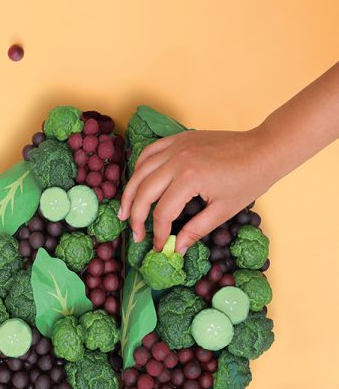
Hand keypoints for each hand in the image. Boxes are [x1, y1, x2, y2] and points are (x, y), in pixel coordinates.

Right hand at [119, 127, 271, 254]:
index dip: (158, 233)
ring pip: (140, 170)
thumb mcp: (223, 212)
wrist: (264, 150)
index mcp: (189, 179)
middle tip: (136, 235)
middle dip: (136, 216)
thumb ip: (195, 230)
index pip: (162, 212)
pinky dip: (139, 167)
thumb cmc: (248, 181)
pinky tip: (137, 182)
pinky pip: (150, 152)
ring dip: (129, 192)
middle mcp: (177, 160)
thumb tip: (176, 249)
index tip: (159, 248)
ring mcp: (176, 146)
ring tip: (124, 212)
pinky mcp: (179, 138)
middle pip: (144, 191)